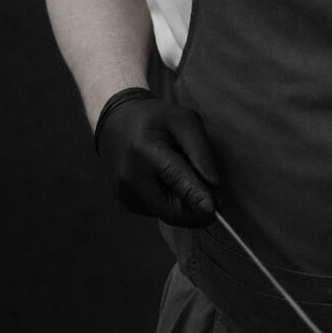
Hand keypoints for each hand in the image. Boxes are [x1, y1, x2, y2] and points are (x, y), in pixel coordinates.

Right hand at [95, 88, 219, 227]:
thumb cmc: (156, 119)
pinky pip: (157, 210)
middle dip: (196, 209)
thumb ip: (201, 151)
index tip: (212, 211)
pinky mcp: (125, 202)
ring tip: (178, 172)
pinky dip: (168, 200)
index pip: (175, 179)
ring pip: (167, 213)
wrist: (118, 123)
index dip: (196, 197)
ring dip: (182, 201)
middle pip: (172, 211)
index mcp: (145, 151)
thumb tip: (213, 184)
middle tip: (213, 195)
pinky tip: (164, 179)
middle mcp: (130, 177)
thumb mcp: (185, 120)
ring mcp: (125, 193)